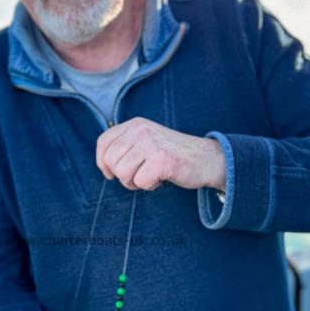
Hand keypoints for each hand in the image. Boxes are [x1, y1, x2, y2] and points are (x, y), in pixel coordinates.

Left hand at [96, 117, 225, 191]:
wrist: (206, 158)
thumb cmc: (172, 155)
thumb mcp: (146, 142)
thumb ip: (125, 147)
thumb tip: (104, 166)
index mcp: (135, 124)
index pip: (104, 142)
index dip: (103, 162)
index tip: (111, 173)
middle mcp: (141, 131)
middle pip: (111, 161)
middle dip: (122, 175)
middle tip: (140, 175)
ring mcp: (151, 144)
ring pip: (123, 173)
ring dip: (135, 182)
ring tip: (150, 175)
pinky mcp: (161, 160)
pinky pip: (140, 182)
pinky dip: (149, 186)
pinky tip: (161, 178)